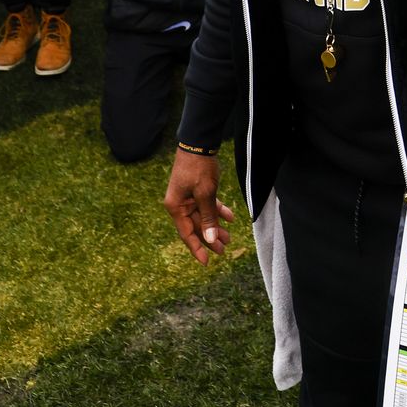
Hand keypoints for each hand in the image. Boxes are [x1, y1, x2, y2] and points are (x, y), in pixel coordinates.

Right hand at [163, 148, 235, 263]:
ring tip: (229, 237)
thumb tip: (210, 239)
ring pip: (203, 217)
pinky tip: (230, 218)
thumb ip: (208, 217)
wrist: (199, 143)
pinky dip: (218, 211)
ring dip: (216, 226)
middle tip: (225, 250)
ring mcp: (188, 197)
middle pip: (196, 226)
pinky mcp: (196, 190)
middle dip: (210, 238)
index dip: (197, 248)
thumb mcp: (205, 194)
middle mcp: (180, 204)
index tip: (207, 262)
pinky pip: (207, 205)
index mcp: (176, 207)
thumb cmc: (198, 168)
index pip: (187, 234)